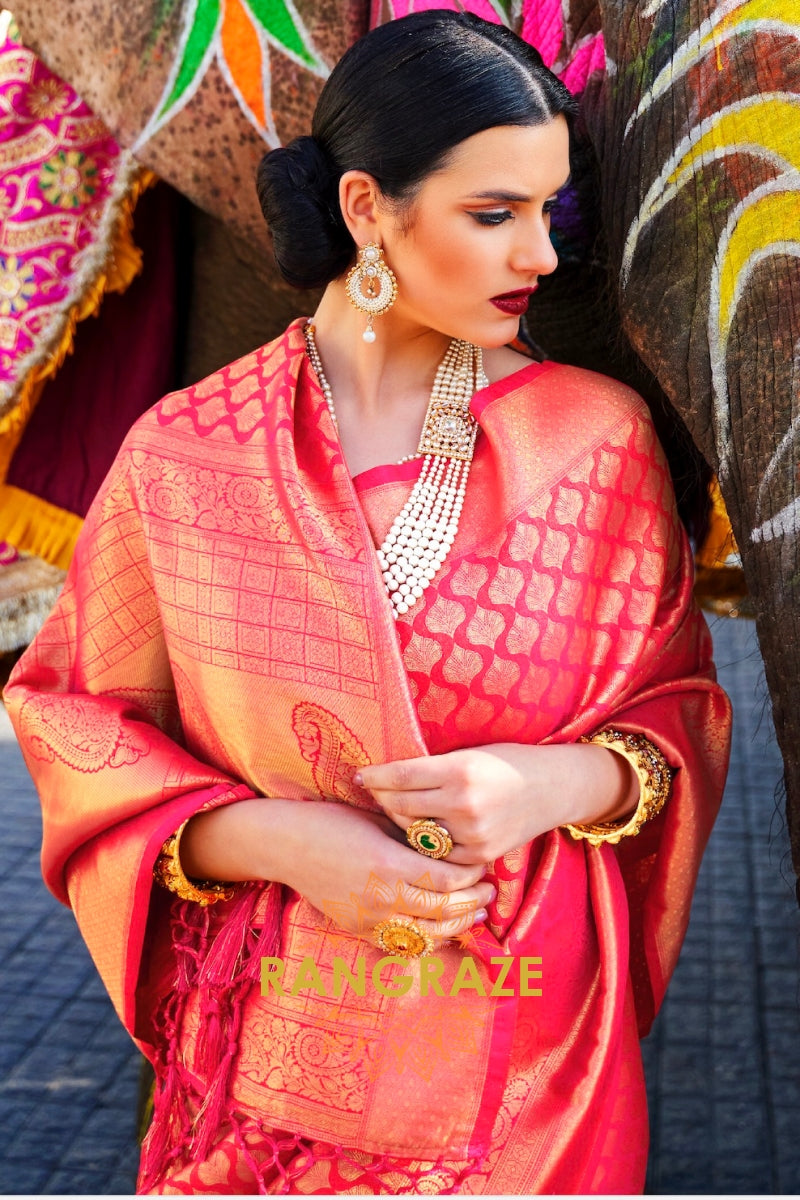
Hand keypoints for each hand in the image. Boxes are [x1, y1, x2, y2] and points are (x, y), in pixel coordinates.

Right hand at [180, 796, 494, 944]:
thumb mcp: (380, 822)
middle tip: (488, 892)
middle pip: (444, 911)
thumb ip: (415, 839)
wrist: (287, 844)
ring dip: (457, 925)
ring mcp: (369, 920)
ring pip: (428, 936)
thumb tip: (454, 845)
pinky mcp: (358, 931)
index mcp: (390, 865)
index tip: (482, 865)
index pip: (448, 881)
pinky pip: (403, 944)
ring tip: (473, 912)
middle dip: (472, 901)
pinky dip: (428, 938)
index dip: (471, 875)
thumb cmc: (335, 821)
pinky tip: (441, 927)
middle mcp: (381, 898)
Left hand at [358, 742, 638, 864]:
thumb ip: (433, 766)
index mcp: (460, 770)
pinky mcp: (480, 856)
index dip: (375, 776)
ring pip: (416, 832)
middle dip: (382, 798)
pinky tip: (418, 831)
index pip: (401, 775)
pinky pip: (438, 853)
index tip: (360, 775)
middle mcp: (464, 804)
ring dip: (400, 820)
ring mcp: (472, 834)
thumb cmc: (508, 761)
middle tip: (372, 792)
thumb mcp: (470, 754)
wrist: (553, 787)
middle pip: (402, 805)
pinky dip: (426, 842)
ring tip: (393, 809)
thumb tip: (388, 773)